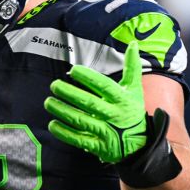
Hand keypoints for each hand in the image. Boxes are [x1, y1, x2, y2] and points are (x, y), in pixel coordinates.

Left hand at [44, 39, 151, 163]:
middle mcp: (114, 115)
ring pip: (81, 120)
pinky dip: (64, 133)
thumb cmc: (133, 113)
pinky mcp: (99, 146)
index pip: (104, 86)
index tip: (73, 70)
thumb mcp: (135, 91)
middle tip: (54, 85)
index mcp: (122, 100)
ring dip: (63, 111)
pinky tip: (53, 124)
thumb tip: (133, 43)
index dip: (89, 78)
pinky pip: (79, 139)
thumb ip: (132, 68)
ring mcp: (106, 132)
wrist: (141, 146)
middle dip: (70, 93)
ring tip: (48, 102)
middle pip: (89, 103)